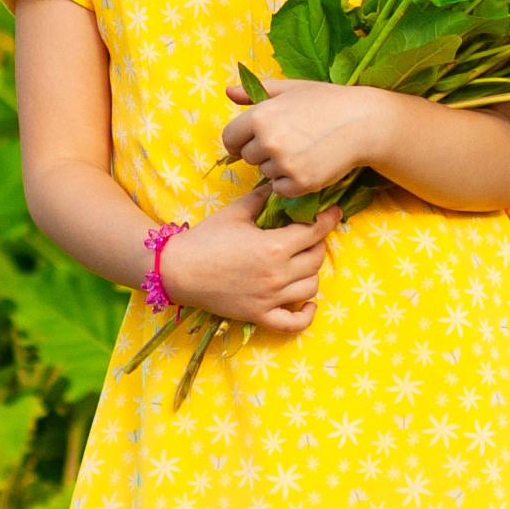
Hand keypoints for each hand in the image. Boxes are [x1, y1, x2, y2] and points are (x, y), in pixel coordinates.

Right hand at [160, 186, 343, 334]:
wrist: (177, 270)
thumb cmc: (205, 238)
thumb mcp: (236, 211)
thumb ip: (263, 197)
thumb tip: (282, 185)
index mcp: (274, 246)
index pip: (315, 231)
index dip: (328, 219)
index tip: (332, 212)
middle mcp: (277, 274)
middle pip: (316, 258)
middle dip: (318, 242)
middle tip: (310, 234)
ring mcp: (270, 297)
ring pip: (311, 286)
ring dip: (312, 271)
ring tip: (303, 261)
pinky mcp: (259, 315)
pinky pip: (293, 323)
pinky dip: (306, 315)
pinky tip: (308, 303)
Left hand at [220, 74, 385, 199]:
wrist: (364, 122)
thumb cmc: (326, 101)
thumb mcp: (290, 89)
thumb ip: (255, 91)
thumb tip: (229, 91)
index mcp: (260, 116)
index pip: (230, 138)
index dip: (240, 140)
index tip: (253, 140)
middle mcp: (268, 141)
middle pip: (248, 157)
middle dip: (263, 151)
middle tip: (291, 139)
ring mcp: (285, 164)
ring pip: (266, 173)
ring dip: (278, 166)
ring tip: (304, 149)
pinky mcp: (302, 182)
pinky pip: (282, 189)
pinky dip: (291, 182)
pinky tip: (309, 163)